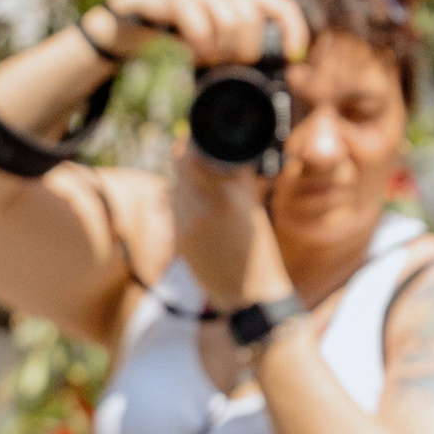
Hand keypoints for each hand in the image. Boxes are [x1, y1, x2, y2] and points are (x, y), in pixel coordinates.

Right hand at [101, 0, 310, 72]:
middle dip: (241, 50)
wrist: (131, 19)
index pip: (282, 6)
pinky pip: (202, 28)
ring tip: (204, 57)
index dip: (293, 32)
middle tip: (223, 61)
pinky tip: (190, 52)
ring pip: (231, 24)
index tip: (292, 58)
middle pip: (253, 21)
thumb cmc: (180, 32)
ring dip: (218, 51)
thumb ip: (241, 46)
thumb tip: (273, 67)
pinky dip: (199, 48)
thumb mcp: (216, 39)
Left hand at [167, 145, 287, 316]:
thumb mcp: (252, 207)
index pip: (194, 152)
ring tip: (205, 184)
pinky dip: (184, 201)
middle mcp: (199, 206)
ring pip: (175, 184)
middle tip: (202, 155)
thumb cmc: (259, 251)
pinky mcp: (178, 239)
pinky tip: (200, 207)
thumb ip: (233, 177)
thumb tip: (218, 149)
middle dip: (189, 156)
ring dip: (185, 178)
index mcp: (224, 194)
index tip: (204, 138)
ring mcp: (184, 223)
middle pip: (179, 163)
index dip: (197, 141)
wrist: (248, 296)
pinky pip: (175, 208)